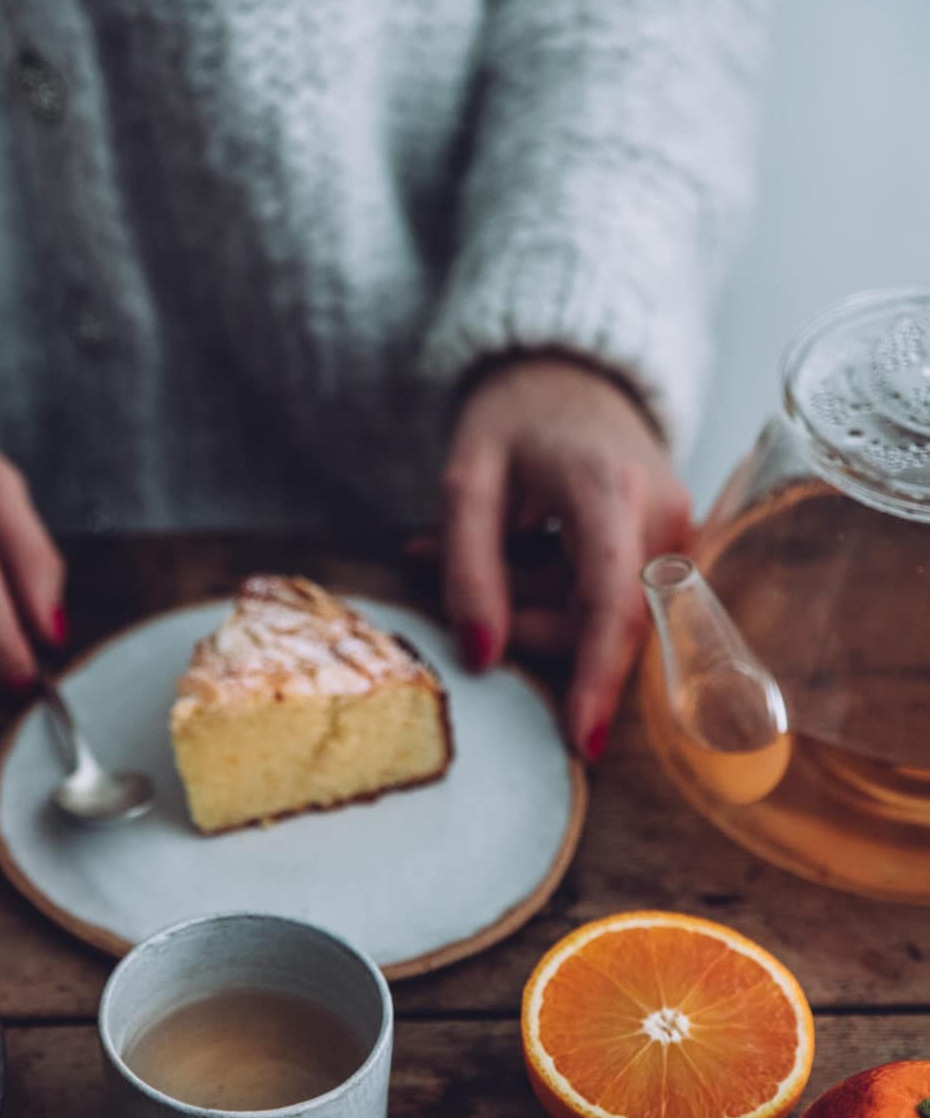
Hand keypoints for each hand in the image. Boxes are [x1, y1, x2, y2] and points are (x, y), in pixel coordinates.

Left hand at [440, 355, 692, 759]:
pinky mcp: (677, 552)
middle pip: (597, 621)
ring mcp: (682, 536)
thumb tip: (482, 658)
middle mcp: (667, 517)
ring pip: (601, 618)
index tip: (584, 743)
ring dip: (531, 599)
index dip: (595, 677)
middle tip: (436, 557)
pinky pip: (611, 602)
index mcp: (613, 491)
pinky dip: (557, 591)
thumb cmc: (515, 419)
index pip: (613, 604)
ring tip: (483, 538)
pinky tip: (523, 546)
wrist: (573, 374)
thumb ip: (469, 568)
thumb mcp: (466, 480)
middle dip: (519, 615)